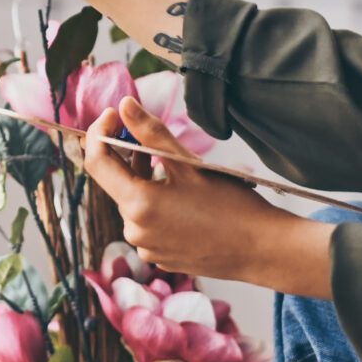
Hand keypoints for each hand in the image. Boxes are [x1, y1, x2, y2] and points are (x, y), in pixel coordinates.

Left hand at [83, 97, 309, 286]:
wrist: (263, 250)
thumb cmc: (232, 206)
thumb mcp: (190, 164)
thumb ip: (151, 134)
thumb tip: (124, 105)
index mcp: (138, 206)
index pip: (97, 162)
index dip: (101, 133)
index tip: (115, 114)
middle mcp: (135, 231)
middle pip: (117, 182)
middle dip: (128, 156)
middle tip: (151, 136)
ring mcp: (147, 247)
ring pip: (134, 202)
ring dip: (146, 180)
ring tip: (176, 168)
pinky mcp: (160, 256)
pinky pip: (148, 222)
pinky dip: (157, 204)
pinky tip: (184, 198)